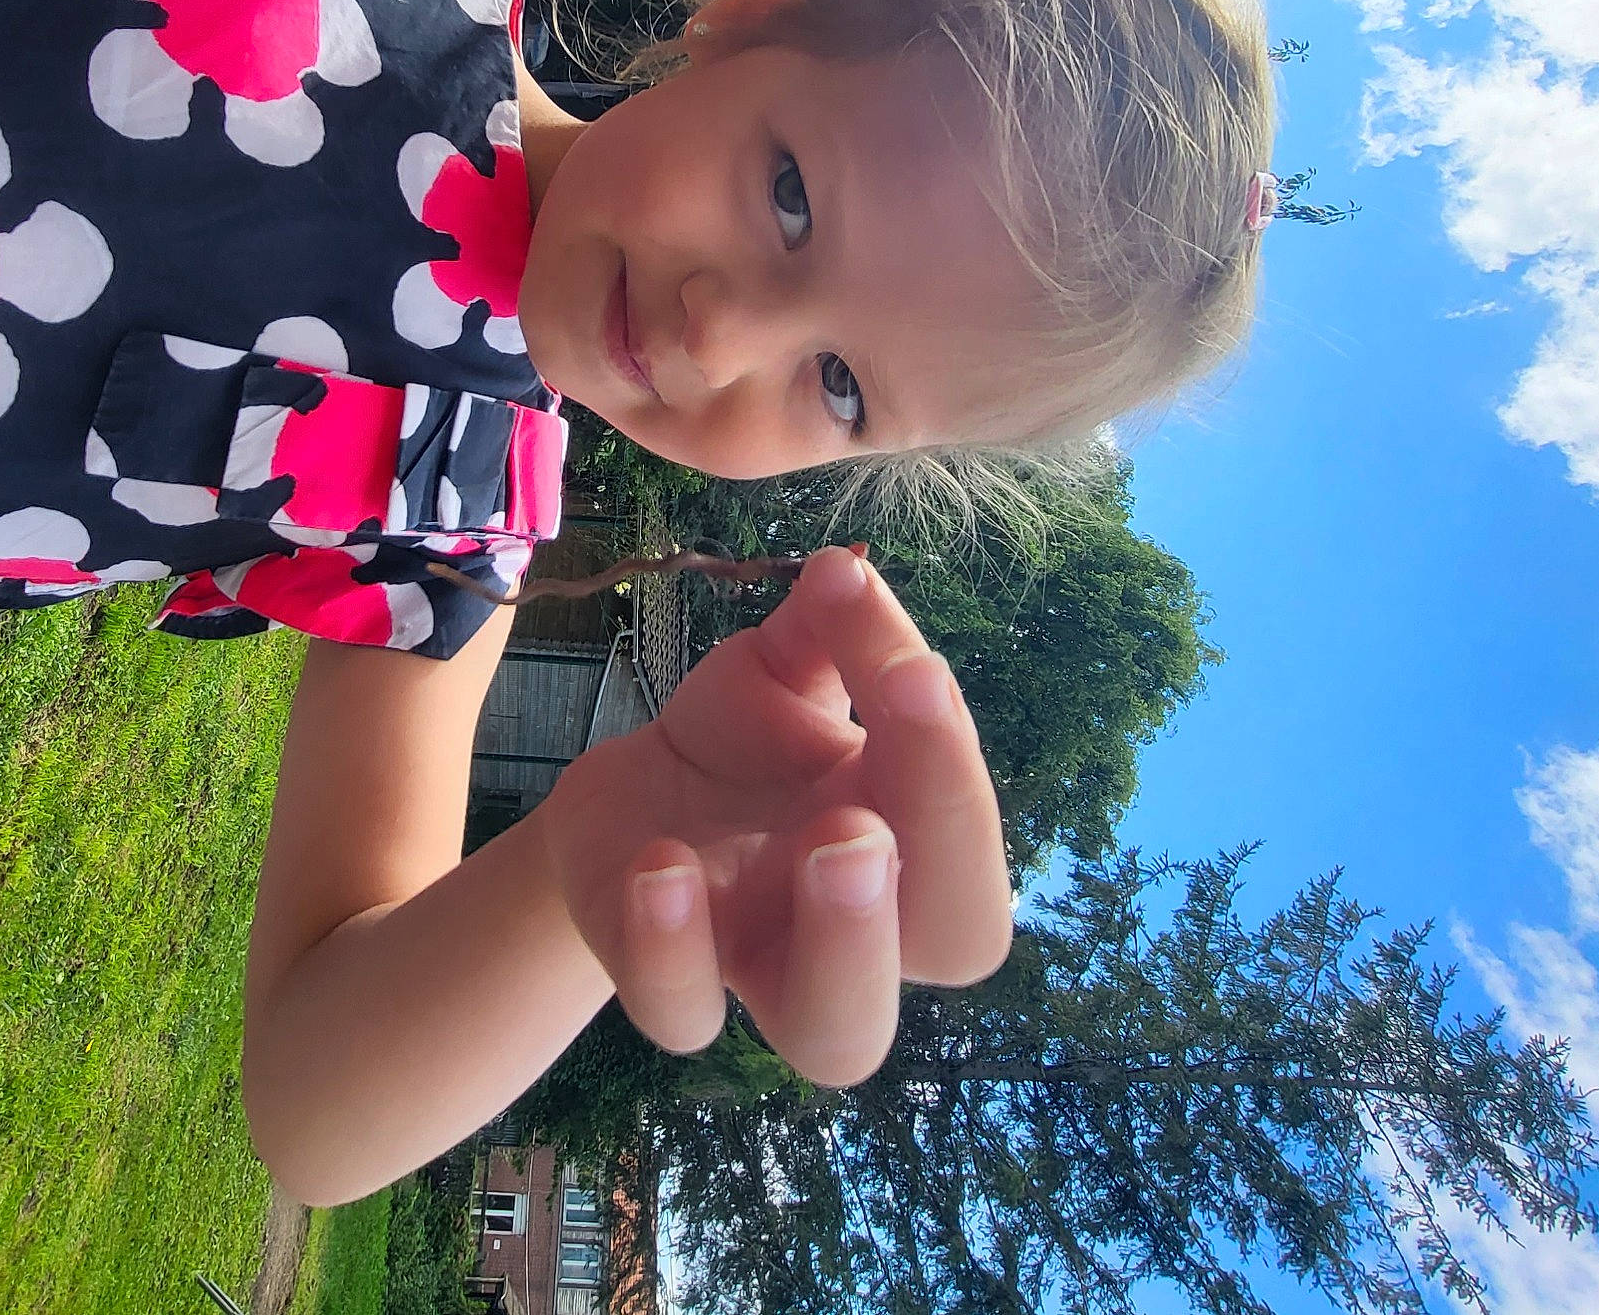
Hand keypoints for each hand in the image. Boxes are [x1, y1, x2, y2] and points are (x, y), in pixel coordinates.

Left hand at [537, 548, 1010, 1086]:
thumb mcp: (784, 669)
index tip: (907, 665)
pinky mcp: (666, 980)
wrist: (630, 793)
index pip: (968, 823)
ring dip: (846, 948)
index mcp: (914, 836)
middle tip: (888, 797)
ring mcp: (768, 964)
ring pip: (839, 1032)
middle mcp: (863, 922)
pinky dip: (674, 947)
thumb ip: (827, 627)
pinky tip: (661, 863)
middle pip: (953, 943)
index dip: (950, 759)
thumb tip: (850, 568)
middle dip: (943, 862)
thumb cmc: (742, 741)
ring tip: (822, 846)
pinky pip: (683, 1011)